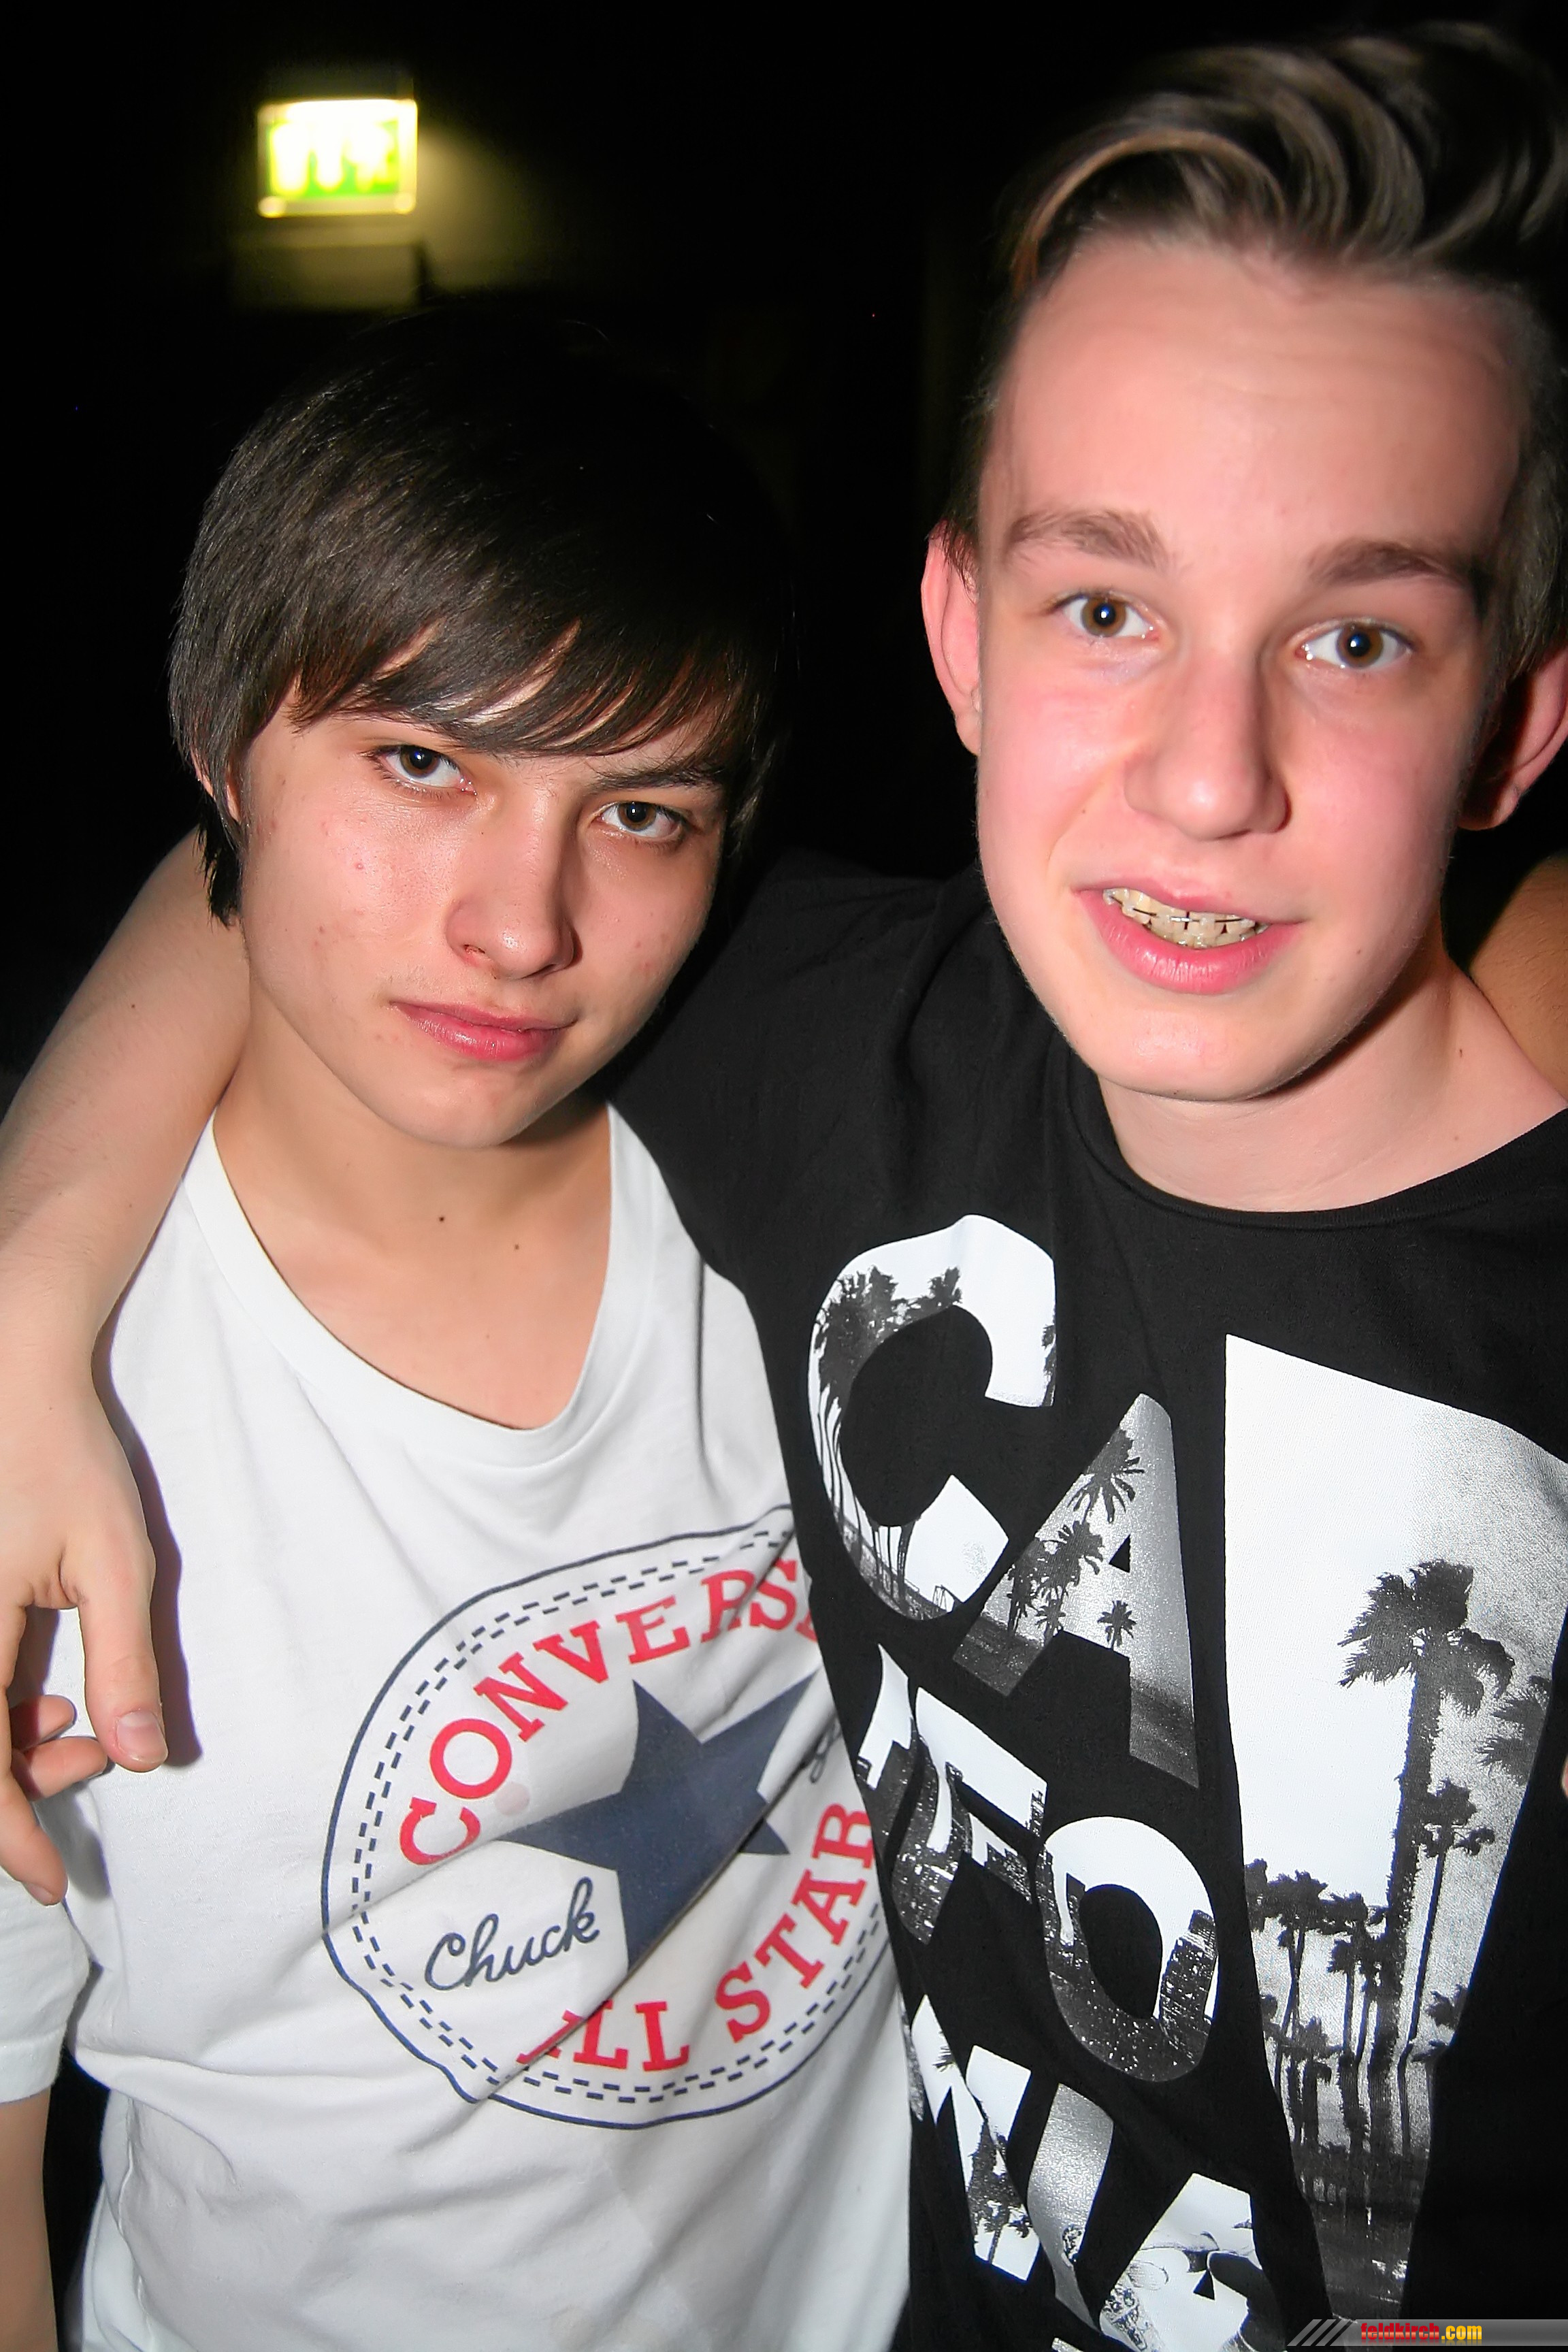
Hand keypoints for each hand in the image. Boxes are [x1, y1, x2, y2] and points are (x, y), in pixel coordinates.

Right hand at [0, 1354, 162, 1903]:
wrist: (9, 1370)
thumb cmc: (64, 1454)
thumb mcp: (115, 1559)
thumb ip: (124, 1662)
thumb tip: (139, 1758)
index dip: (10, 1838)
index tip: (57, 1882)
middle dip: (18, 1788)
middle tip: (93, 1764)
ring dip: (3, 1749)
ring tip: (77, 1722)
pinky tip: (41, 1698)